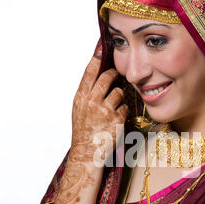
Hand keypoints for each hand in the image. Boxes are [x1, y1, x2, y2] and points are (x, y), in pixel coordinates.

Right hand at [70, 52, 127, 166]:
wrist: (87, 152)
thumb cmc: (83, 131)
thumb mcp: (79, 110)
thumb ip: (87, 94)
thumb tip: (97, 77)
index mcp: (81, 98)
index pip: (89, 73)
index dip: (96, 59)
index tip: (101, 50)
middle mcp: (92, 102)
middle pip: (107, 77)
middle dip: (114, 74)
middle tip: (116, 75)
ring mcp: (105, 111)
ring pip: (119, 92)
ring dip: (120, 96)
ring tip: (114, 104)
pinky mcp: (117, 120)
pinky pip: (125, 107)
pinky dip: (123, 111)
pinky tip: (117, 118)